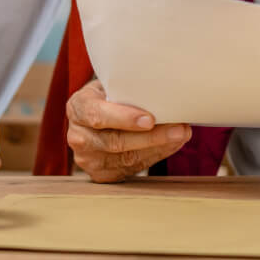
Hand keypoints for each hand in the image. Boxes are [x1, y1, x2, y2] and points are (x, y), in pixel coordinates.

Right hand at [65, 80, 189, 182]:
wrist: (94, 117)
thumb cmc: (108, 96)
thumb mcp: (110, 85)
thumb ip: (128, 89)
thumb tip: (165, 92)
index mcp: (78, 108)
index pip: (98, 115)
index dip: (124, 118)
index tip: (150, 119)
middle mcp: (78, 136)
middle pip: (116, 142)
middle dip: (152, 137)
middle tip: (179, 129)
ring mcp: (88, 159)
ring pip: (127, 159)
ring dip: (160, 147)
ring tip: (182, 135)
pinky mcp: (100, 175)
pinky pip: (132, 169)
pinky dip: (156, 156)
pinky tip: (171, 145)